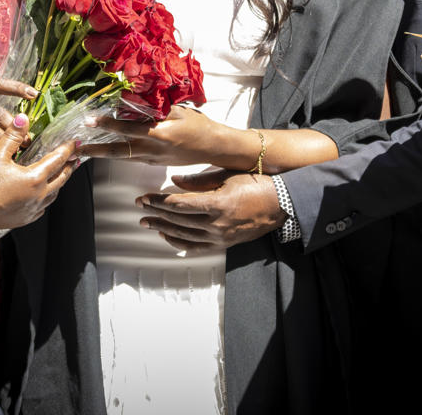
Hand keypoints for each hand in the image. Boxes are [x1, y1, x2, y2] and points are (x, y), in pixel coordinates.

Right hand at [0, 114, 78, 230]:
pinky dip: (46, 199)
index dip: (67, 149)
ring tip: (61, 176)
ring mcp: (33, 209)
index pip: (57, 160)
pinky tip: (42, 197)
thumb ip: (12, 136)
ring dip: (59, 183)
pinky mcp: (25, 219)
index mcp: (35, 178)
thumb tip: (23, 119)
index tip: (75, 143)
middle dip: (69, 167)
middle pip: (61, 179)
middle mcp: (38, 195)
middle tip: (75, 160)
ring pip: (53, 195)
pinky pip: (42, 208)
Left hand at [80, 104, 232, 166]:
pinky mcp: (155, 163)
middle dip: (96, 150)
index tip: (91, 121)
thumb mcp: (178, 110)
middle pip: (119, 151)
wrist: (214, 147)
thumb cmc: (199, 125)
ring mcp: (154, 159)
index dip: (108, 125)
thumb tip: (132, 100)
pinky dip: (119, 153)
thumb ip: (155, 107)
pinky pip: (133, 158)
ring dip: (104, 153)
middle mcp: (153, 150)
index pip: (127, 129)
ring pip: (123, 157)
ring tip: (86, 150)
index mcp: (159, 134)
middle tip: (78, 148)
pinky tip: (109, 147)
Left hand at [135, 169, 283, 253]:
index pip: (179, 205)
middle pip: (178, 220)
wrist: (281, 203)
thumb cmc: (256, 183)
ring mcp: (221, 236)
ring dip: (163, 228)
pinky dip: (179, 242)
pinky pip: (196, 247)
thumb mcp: (227, 175)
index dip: (158, 201)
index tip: (144, 197)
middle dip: (156, 213)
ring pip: (184, 235)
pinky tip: (167, 236)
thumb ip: (199, 180)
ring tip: (147, 222)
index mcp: (218, 204)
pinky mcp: (224, 244)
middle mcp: (217, 224)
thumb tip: (175, 180)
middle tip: (140, 208)